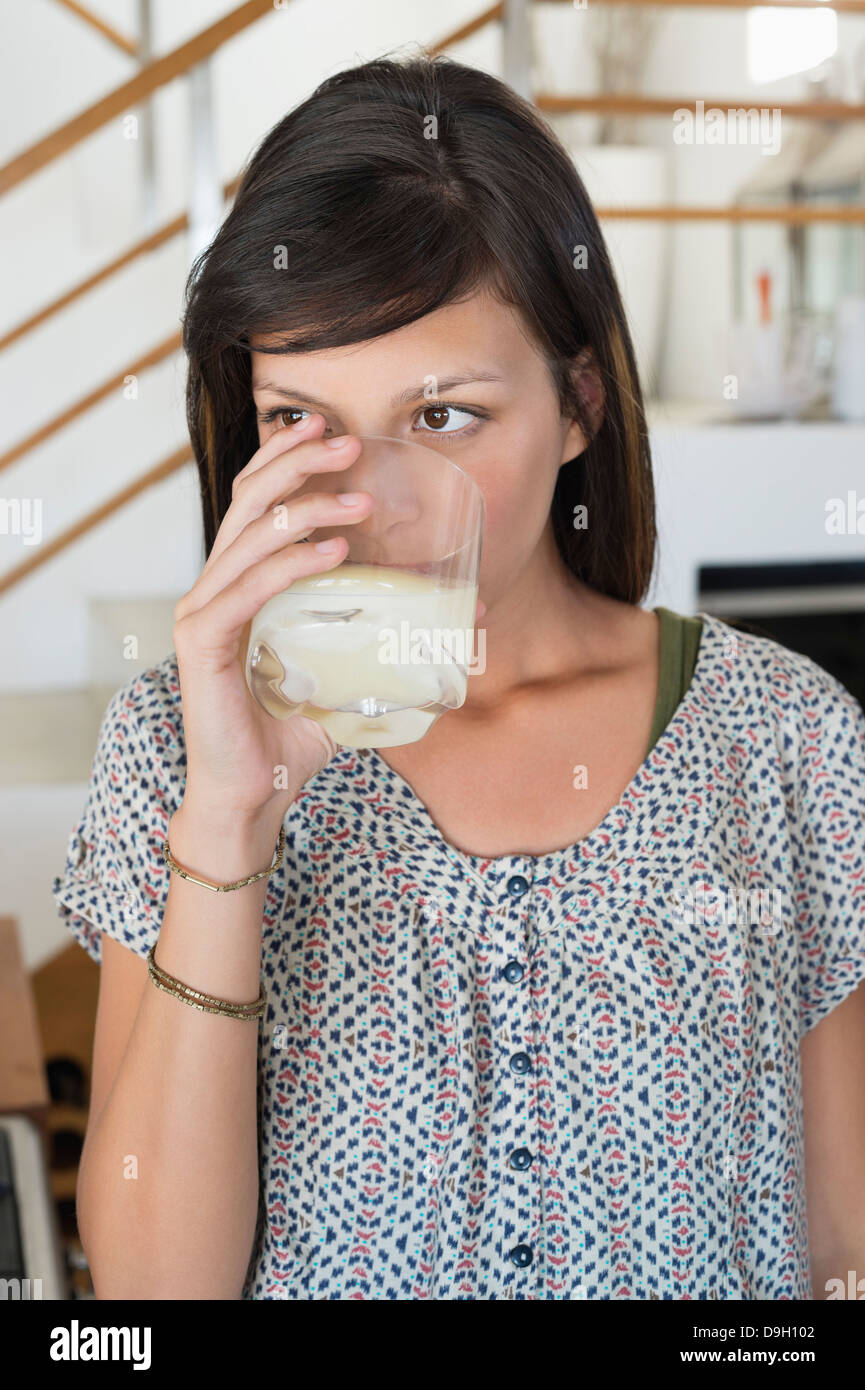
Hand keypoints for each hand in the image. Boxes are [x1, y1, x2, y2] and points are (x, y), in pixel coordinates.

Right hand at [172, 412, 372, 825]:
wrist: (254, 794)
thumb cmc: (295, 731)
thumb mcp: (353, 670)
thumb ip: (394, 633)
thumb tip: (466, 610)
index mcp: (244, 582)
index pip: (258, 502)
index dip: (290, 459)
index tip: (336, 433)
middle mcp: (217, 587)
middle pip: (249, 502)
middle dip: (299, 464)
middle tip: (350, 446)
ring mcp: (204, 612)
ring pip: (248, 538)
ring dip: (307, 511)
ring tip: (359, 501)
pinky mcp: (202, 644)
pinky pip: (245, 590)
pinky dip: (289, 565)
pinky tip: (334, 552)